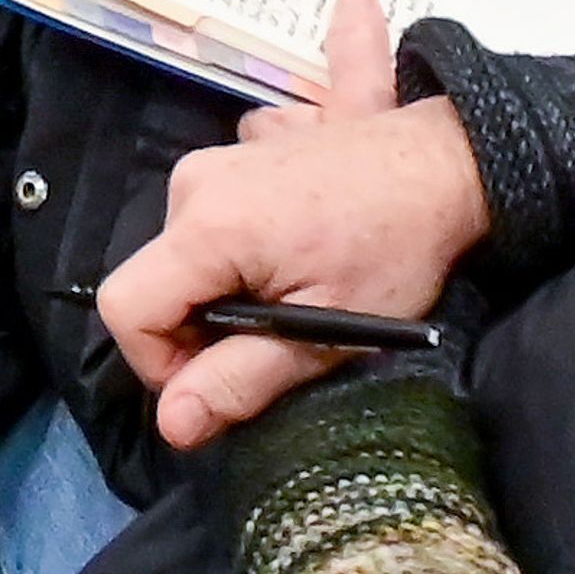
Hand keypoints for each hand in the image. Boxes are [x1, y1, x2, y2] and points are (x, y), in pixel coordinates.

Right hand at [96, 0, 489, 449]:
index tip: (225, 381)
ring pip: (190, 255)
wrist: (447, 160)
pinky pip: (215, 215)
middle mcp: (193, 181)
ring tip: (307, 289)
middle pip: (161, 284)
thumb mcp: (326, 336)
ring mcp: (217, 157)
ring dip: (232, 288)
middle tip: (288, 334)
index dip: (162, 364)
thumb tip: (172, 425)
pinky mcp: (242, 148)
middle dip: (208, 328)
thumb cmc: (394, 252)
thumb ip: (242, 378)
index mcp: (206, 226)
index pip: (127, 308)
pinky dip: (246, 246)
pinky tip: (304, 246)